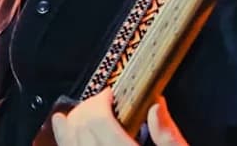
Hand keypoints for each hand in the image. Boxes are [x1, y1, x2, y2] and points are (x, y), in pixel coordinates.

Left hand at [50, 87, 186, 145]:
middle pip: (82, 132)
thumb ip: (169, 138)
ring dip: (69, 131)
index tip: (110, 95)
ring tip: (70, 118)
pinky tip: (67, 141)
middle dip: (85, 111)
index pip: (101, 122)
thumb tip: (156, 106)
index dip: (100, 101)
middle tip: (98, 103)